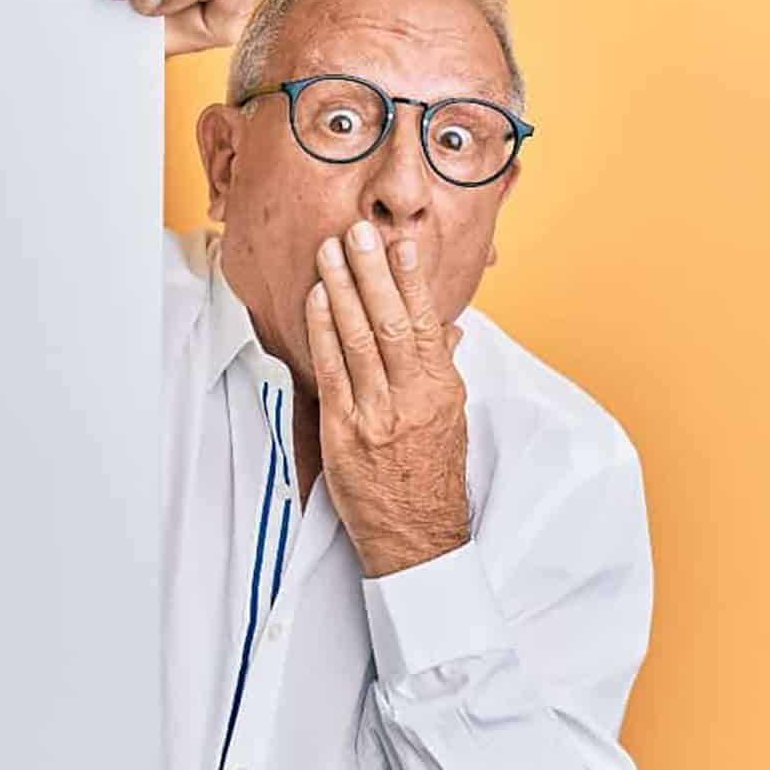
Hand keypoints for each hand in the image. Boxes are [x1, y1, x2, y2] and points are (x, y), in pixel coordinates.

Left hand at [305, 220, 469, 577]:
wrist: (416, 537)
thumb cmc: (433, 476)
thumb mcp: (452, 419)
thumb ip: (445, 368)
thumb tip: (449, 329)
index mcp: (442, 390)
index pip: (427, 323)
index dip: (412, 281)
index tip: (401, 245)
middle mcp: (412, 398)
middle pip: (391, 322)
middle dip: (372, 273)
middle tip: (357, 232)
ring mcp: (376, 414)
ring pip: (359, 339)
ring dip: (342, 290)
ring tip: (330, 252)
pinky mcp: (344, 431)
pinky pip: (332, 371)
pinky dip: (322, 330)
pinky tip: (316, 299)